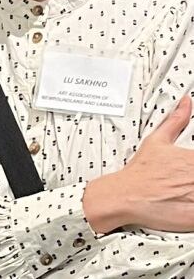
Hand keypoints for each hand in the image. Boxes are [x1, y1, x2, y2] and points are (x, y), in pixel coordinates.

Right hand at [84, 94, 193, 232]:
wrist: (125, 196)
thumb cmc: (140, 172)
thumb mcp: (157, 141)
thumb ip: (176, 121)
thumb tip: (186, 102)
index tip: (189, 170)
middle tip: (185, 181)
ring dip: (193, 192)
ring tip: (184, 192)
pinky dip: (193, 210)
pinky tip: (185, 205)